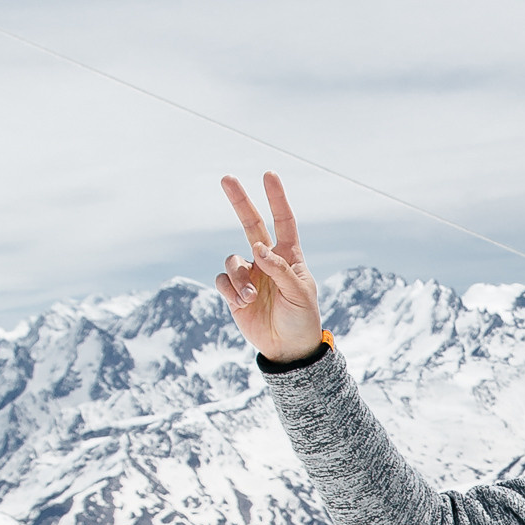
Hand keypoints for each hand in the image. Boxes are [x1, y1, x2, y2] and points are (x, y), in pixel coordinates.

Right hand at [217, 171, 325, 358]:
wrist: (288, 349)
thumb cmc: (301, 319)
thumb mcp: (300, 293)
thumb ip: (280, 269)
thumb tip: (258, 248)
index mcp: (289, 256)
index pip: (283, 221)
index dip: (276, 198)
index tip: (269, 175)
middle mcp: (266, 261)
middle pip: (250, 224)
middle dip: (240, 201)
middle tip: (226, 178)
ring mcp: (249, 275)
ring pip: (233, 260)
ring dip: (240, 277)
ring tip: (252, 298)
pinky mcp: (234, 293)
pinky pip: (223, 280)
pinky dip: (231, 290)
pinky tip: (243, 303)